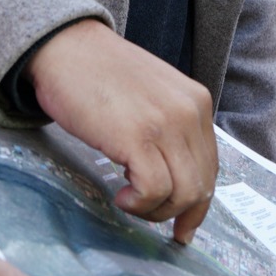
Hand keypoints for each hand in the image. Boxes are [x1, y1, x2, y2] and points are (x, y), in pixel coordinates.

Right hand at [27, 19, 217, 242]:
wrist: (65, 47)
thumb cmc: (99, 74)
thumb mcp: (152, 96)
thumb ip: (169, 127)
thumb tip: (174, 177)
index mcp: (197, 102)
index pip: (211, 167)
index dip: (199, 205)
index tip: (184, 228)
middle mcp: (189, 112)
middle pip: (201, 185)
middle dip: (174, 212)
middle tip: (145, 215)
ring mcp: (166, 124)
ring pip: (183, 193)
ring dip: (154, 210)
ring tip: (128, 200)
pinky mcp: (138, 137)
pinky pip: (155, 190)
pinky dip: (139, 203)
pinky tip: (120, 195)